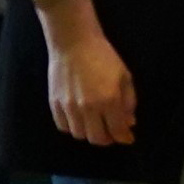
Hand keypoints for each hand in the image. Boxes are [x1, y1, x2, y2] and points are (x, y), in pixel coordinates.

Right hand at [32, 0, 131, 146]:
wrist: (74, 44)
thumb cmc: (104, 57)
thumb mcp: (125, 77)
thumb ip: (128, 102)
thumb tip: (129, 122)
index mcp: (108, 101)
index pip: (117, 130)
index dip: (124, 138)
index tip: (128, 138)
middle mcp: (87, 108)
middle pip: (97, 138)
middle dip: (108, 139)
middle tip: (113, 133)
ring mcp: (68, 107)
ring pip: (79, 135)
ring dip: (90, 134)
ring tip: (97, 126)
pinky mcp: (54, 104)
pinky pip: (63, 126)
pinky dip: (73, 128)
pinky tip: (80, 120)